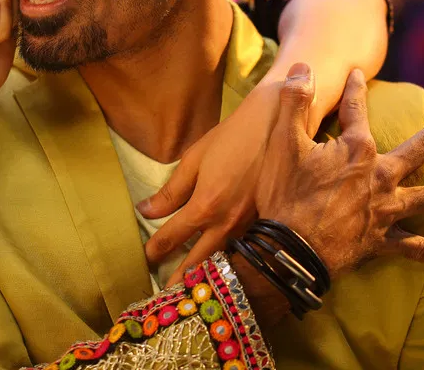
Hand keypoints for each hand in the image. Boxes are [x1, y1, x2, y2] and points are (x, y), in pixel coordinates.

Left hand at [140, 77, 288, 284]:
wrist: (277, 125)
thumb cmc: (232, 138)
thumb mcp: (195, 158)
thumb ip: (172, 190)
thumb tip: (146, 210)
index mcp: (205, 205)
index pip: (172, 237)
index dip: (155, 249)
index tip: (146, 257)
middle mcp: (227, 223)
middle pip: (199, 260)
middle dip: (181, 279)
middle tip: (168, 297)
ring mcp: (250, 227)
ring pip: (226, 261)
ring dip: (209, 276)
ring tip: (195, 290)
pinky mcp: (267, 224)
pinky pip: (246, 251)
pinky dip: (234, 264)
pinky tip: (228, 270)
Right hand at [253, 65, 423, 276]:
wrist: (290, 249)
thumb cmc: (285, 193)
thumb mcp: (283, 142)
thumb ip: (295, 103)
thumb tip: (303, 68)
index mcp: (357, 149)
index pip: (357, 110)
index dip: (356, 89)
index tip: (359, 74)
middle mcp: (381, 175)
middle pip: (419, 148)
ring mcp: (386, 209)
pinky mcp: (383, 240)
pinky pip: (420, 249)